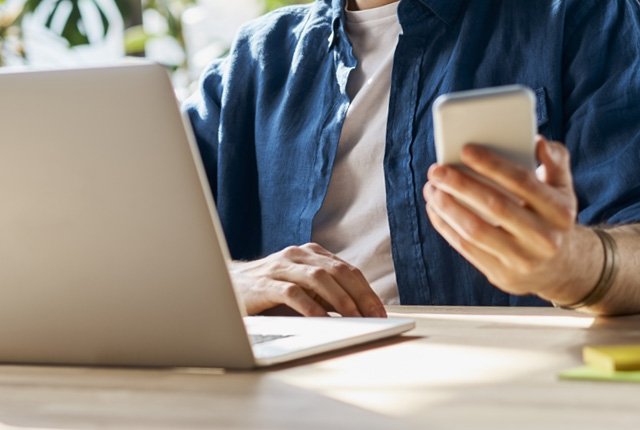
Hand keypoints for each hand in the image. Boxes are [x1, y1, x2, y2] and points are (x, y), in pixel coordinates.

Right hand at [229, 243, 386, 317]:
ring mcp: (281, 267)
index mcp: (310, 253)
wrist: (224, 285)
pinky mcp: (265, 283)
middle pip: (338, 271)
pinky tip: (323, 320)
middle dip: (360, 295)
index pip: (347, 269)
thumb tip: (358, 312)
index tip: (380, 311)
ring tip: (355, 319)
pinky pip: (293, 293)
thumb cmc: (268, 290)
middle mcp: (298, 255)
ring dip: (341, 300)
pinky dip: (311, 307)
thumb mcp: (300, 286)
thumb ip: (324, 292)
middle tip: (375, 316)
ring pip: (319, 278)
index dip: (366, 290)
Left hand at [423, 135, 598, 300]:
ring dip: (446, 207)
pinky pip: (466, 248)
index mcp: (560, 211)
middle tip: (437, 170)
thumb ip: (555, 162)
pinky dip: (445, 227)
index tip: (465, 150)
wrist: (562, 269)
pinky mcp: (501, 275)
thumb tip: (536, 141)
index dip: (491, 164)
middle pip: (494, 206)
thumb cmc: (552, 218)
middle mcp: (544, 238)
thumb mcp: (563, 190)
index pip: (522, 181)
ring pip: (475, 230)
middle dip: (460, 185)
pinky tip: (435, 209)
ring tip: (431, 189)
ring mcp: (522, 260)